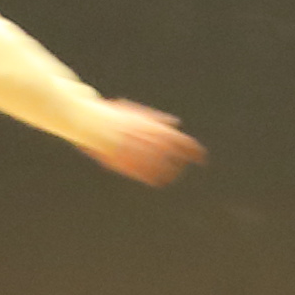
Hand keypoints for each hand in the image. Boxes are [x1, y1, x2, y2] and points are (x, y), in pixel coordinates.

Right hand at [85, 101, 199, 184]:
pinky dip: (155, 179)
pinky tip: (157, 181)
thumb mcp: (138, 113)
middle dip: (181, 164)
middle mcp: (153, 142)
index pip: (185, 143)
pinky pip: (149, 177)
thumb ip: (158, 119)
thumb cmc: (114, 116)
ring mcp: (142, 155)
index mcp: (157, 129)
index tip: (202, 159)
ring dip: (170, 173)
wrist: (92, 123)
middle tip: (181, 167)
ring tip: (170, 176)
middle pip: (177, 159)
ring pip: (165, 170)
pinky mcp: (130, 166)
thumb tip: (175, 123)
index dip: (196, 152)